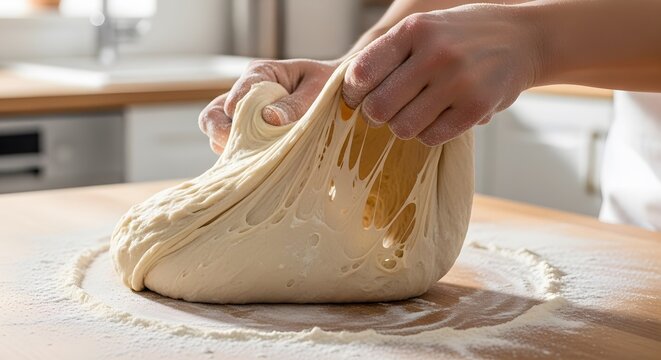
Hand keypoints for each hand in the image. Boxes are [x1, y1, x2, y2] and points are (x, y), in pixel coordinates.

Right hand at [199, 59, 338, 153]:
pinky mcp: (250, 141)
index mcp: (261, 74)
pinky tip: (262, 168)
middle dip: (219, 133)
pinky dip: (243, 161)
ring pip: (220, 137)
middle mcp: (245, 96)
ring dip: (234, 150)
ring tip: (256, 160)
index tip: (241, 117)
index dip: (237, 104)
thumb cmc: (329, 87)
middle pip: (213, 116)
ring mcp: (244, 120)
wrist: (340, 96)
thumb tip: (270, 119)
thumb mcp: (318, 89)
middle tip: (237, 147)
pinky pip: (236, 153)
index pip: (239, 89)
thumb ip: (297, 104)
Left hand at [342, 4, 542, 145]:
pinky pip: (431, 137)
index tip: (359, 98)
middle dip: (376, 115)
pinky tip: (438, 118)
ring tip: (416, 113)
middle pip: (378, 107)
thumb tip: (350, 92)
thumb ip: (390, 54)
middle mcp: (434, 54)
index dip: (353, 93)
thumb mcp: (424, 28)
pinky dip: (428, 133)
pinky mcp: (476, 107)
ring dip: (403, 126)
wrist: (523, 39)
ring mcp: (457, 81)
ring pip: (402, 127)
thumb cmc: (461, 37)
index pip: (361, 73)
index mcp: (414, 30)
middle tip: (385, 112)